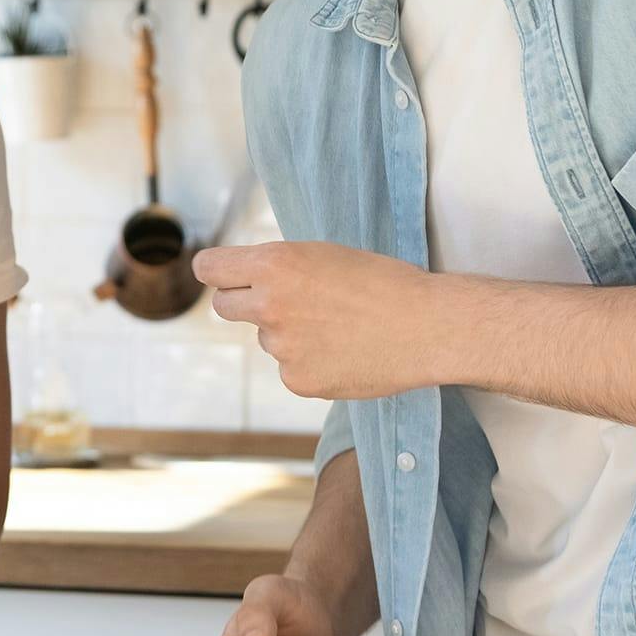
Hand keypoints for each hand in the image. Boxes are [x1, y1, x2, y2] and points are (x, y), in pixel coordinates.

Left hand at [195, 240, 432, 398]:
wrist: (427, 326)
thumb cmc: (383, 281)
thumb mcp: (324, 255)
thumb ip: (281, 269)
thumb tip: (251, 281)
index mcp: (274, 265)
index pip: (209, 268)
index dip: (215, 270)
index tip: (222, 275)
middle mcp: (269, 306)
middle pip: (224, 306)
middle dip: (244, 302)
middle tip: (279, 301)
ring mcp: (282, 348)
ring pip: (268, 338)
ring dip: (289, 333)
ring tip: (338, 326)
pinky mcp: (298, 380)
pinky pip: (290, 367)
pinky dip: (310, 361)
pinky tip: (344, 351)